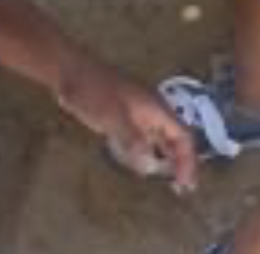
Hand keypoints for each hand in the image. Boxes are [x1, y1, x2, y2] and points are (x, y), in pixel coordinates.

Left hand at [56, 56, 197, 191]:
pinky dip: (149, 152)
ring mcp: (138, 113)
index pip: (183, 136)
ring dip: (166, 159)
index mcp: (156, 108)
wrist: (71, 71)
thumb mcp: (114, 117)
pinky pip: (145, 137)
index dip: (188, 160)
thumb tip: (151, 167)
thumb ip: (133, 142)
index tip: (187, 183)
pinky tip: (144, 163)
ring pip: (161, 138)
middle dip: (181, 162)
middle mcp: (152, 111)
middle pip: (176, 138)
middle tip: (183, 188)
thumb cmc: (93, 91)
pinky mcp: (124, 116)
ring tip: (170, 180)